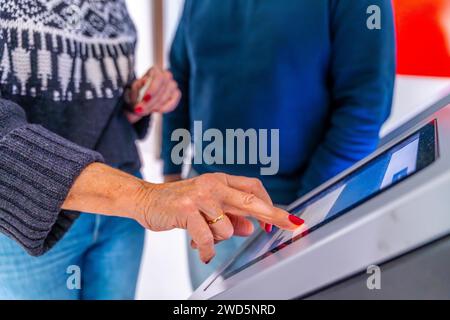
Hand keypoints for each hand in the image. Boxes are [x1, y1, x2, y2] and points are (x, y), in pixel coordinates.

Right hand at [63, 165, 303, 263]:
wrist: (146, 199)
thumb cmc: (178, 204)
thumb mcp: (207, 208)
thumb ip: (230, 216)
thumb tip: (250, 227)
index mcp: (220, 182)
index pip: (252, 188)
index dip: (269, 203)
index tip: (282, 218)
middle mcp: (213, 185)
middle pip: (250, 199)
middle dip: (272, 214)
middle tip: (289, 224)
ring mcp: (200, 196)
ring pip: (226, 227)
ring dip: (218, 239)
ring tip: (202, 237)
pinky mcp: (187, 209)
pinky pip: (208, 238)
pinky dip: (207, 250)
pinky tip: (202, 251)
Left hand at [125, 66, 180, 122]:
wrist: (141, 101)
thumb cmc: (137, 93)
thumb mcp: (133, 88)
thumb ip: (137, 86)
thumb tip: (144, 81)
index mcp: (154, 70)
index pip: (158, 78)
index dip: (153, 89)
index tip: (145, 99)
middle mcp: (166, 75)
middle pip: (163, 88)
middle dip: (152, 101)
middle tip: (141, 110)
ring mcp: (173, 85)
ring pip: (167, 96)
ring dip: (155, 106)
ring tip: (145, 111)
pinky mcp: (176, 94)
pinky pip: (173, 102)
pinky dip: (165, 108)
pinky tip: (157, 110)